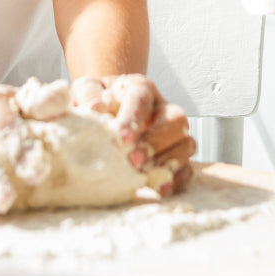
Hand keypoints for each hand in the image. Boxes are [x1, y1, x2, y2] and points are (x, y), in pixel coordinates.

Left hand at [70, 74, 194, 193]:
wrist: (106, 110)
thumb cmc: (95, 100)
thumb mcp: (87, 89)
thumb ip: (88, 95)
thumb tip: (96, 109)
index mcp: (140, 88)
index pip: (141, 99)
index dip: (134, 119)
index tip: (121, 140)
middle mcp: (161, 108)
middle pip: (175, 120)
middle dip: (156, 142)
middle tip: (133, 162)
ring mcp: (172, 134)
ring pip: (186, 143)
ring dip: (168, 162)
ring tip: (144, 176)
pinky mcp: (176, 156)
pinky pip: (187, 169)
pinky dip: (176, 180)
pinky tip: (159, 187)